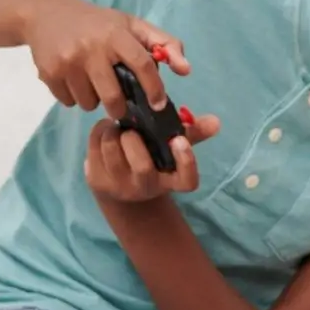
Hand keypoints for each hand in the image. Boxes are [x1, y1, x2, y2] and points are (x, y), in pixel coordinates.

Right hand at [21, 0, 189, 119]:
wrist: (44, 13)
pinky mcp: (48, 73)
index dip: (154, 89)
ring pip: (90, 103)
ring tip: (93, 83)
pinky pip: (70, 102)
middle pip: (113, 97)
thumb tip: (186, 70)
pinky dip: (75, 97)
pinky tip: (74, 80)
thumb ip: (164, 44)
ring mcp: (67, 62)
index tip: (158, 104)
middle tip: (120, 104)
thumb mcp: (131, 25)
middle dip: (120, 107)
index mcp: (115, 34)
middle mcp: (91, 48)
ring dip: (95, 100)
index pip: (143, 65)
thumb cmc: (98, 23)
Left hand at [84, 113, 220, 202]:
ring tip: (117, 126)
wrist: (119, 187)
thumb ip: (192, 133)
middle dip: (135, 140)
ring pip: (112, 150)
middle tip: (132, 129)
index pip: (187, 181)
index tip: (180, 140)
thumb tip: (215, 121)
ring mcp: (120, 187)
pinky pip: (94, 146)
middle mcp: (147, 188)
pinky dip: (99, 131)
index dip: (186, 163)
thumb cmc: (152, 159)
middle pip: (142, 166)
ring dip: (113, 131)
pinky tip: (105, 131)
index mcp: (170, 181)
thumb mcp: (171, 148)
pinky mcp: (97, 180)